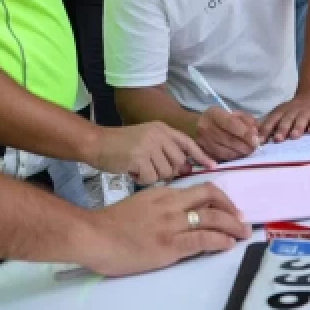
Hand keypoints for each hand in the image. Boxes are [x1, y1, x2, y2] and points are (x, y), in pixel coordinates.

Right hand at [80, 183, 251, 276]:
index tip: (228, 207)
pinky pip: (203, 240)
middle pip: (211, 197)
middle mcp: (171, 205)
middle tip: (242, 220)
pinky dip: (220, 241)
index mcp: (163, 193)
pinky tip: (227, 245)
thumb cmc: (112, 223)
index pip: (200, 189)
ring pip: (212, 218)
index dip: (220, 197)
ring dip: (233, 227)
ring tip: (243, 234)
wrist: (93, 235)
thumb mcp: (140, 204)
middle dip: (232, 209)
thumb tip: (179, 213)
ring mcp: (171, 224)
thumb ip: (160, 205)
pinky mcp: (169, 245)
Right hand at [93, 122, 215, 184]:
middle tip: (150, 169)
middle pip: (178, 163)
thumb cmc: (120, 146)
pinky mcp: (140, 157)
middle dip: (167, 172)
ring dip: (153, 176)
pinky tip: (133, 172)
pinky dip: (143, 180)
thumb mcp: (146, 141)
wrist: (96, 143)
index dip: (201, 155)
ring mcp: (150, 145)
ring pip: (166, 173)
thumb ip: (165, 151)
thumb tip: (185, 169)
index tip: (213, 167)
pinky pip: (151, 179)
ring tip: (139, 168)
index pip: (188, 142)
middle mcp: (159, 134)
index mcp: (162, 129)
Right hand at [194, 107, 261, 161]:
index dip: (245, 132)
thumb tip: (257, 134)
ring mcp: (202, 141)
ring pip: (225, 152)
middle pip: (229, 139)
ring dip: (240, 153)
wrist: (197, 126)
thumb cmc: (222, 120)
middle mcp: (205, 127)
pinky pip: (218, 158)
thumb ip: (248, 121)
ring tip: (249, 151)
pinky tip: (231, 159)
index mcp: (214, 114)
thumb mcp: (235, 114)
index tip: (256, 139)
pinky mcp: (202, 152)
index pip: (231, 123)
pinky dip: (228, 159)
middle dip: (246, 145)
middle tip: (256, 147)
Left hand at [258, 95, 309, 142]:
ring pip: (301, 119)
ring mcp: (307, 111)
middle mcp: (293, 110)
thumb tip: (256, 138)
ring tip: (294, 136)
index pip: (272, 120)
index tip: (260, 140)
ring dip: (297, 127)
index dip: (266, 129)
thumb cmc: (295, 110)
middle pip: (286, 119)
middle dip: (282, 129)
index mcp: (282, 111)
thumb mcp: (282, 114)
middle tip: (278, 139)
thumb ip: (271, 125)